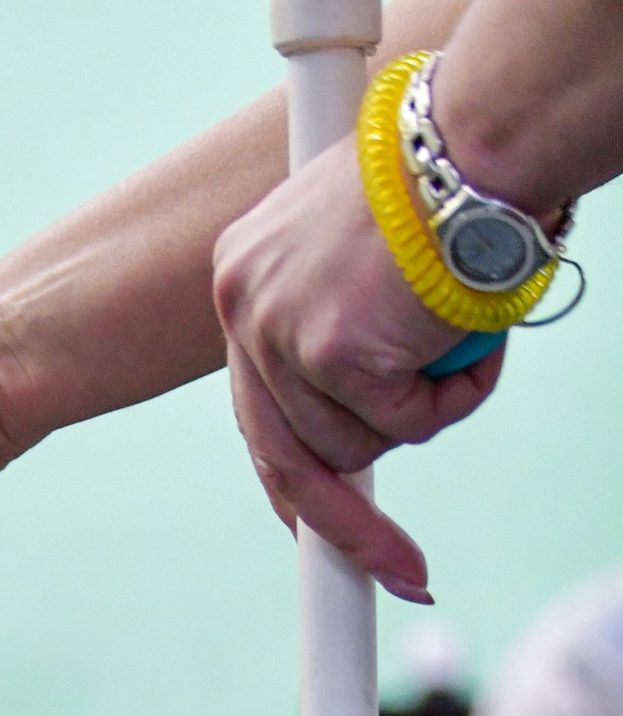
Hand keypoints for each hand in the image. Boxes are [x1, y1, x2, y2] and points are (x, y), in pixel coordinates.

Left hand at [211, 131, 500, 595]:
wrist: (473, 140)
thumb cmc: (442, 179)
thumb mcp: (358, 251)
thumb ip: (339, 319)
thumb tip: (364, 405)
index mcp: (243, 278)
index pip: (254, 408)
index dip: (291, 476)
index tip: (312, 530)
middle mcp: (243, 306)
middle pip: (280, 457)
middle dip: (346, 531)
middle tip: (404, 574)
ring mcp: (278, 333)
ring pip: (352, 447)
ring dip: (423, 414)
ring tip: (461, 341)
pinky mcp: (328, 354)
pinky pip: (401, 430)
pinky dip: (449, 402)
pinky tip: (467, 341)